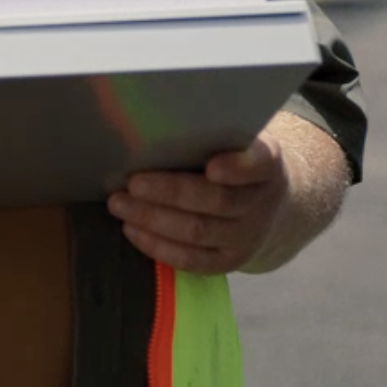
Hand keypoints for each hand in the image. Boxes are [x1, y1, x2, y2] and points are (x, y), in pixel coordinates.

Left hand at [111, 130, 292, 274]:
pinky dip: (158, 246)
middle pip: (217, 201)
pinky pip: (192, 260)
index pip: (259, 164)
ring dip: (153, 219)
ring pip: (198, 232)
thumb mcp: (234, 140)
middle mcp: (261, 203)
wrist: (265, 204)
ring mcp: (247, 237)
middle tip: (132, 183)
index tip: (212, 167)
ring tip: (120, 205)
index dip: (238, 168)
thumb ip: (209, 135)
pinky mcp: (229, 261)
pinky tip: (131, 230)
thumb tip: (152, 125)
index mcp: (267, 165)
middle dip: (169, 192)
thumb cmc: (233, 160)